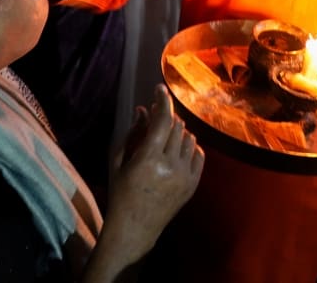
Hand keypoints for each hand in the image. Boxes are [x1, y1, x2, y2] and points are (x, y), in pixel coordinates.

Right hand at [105, 85, 204, 262]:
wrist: (136, 226)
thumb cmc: (121, 191)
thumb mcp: (119, 160)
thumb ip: (133, 133)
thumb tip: (144, 110)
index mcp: (148, 159)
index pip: (163, 120)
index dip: (162, 101)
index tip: (159, 90)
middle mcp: (170, 165)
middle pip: (177, 126)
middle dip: (166, 117)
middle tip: (155, 117)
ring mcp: (184, 176)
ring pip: (189, 138)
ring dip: (177, 131)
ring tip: (163, 138)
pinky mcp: (193, 184)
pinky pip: (198, 153)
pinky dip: (189, 146)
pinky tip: (176, 150)